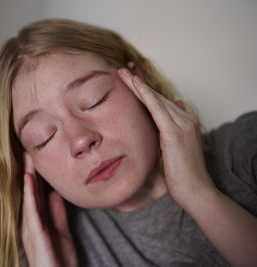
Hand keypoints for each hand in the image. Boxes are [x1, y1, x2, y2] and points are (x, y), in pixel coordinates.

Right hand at [20, 153, 77, 266]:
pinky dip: (29, 193)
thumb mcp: (61, 233)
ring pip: (28, 196)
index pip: (34, 193)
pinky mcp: (35, 235)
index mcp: (36, 222)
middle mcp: (29, 223)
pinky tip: (28, 178)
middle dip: (28, 170)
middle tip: (27, 149)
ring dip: (27, 175)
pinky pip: (32, 210)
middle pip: (29, 191)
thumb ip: (57, 214)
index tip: (34, 156)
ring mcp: (30, 228)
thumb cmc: (58, 262)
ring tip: (27, 157)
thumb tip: (54, 194)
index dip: (34, 174)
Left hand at [117, 68, 215, 204]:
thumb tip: (164, 119)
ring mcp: (182, 124)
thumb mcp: (173, 151)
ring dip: (137, 83)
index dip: (145, 89)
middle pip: (157, 96)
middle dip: (139, 82)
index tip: (131, 78)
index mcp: (183, 122)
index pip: (161, 101)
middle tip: (123, 68)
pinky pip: (157, 107)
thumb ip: (168, 134)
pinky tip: (135, 84)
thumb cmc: (182, 174)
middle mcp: (185, 118)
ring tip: (122, 72)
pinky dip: (145, 94)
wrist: (195, 190)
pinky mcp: (175, 132)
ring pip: (155, 98)